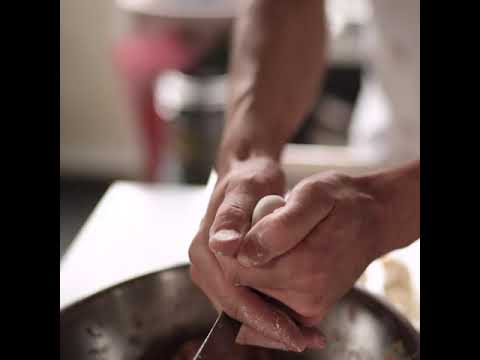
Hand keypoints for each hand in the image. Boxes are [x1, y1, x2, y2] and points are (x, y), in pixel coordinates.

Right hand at [188, 157, 324, 350]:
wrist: (247, 176)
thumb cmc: (249, 181)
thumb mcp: (244, 190)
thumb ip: (232, 217)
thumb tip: (224, 246)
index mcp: (204, 250)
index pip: (232, 296)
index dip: (262, 317)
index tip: (292, 333)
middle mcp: (205, 266)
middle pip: (235, 310)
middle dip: (269, 329)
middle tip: (305, 341)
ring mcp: (215, 273)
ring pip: (242, 310)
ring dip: (271, 325)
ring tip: (306, 336)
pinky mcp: (228, 274)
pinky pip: (247, 300)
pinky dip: (269, 312)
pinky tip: (295, 319)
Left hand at [227, 172, 386, 327]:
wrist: (371, 220)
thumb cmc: (340, 201)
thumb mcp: (313, 196)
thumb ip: (281, 225)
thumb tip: (245, 253)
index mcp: (304, 268)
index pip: (236, 267)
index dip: (233, 244)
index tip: (251, 221)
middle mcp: (306, 298)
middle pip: (241, 283)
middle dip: (244, 255)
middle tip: (268, 227)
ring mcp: (308, 309)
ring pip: (251, 292)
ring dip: (255, 266)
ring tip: (280, 241)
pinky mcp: (308, 313)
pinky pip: (267, 303)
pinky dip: (264, 282)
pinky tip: (281, 257)